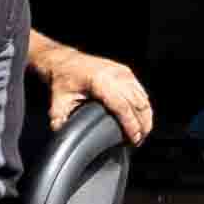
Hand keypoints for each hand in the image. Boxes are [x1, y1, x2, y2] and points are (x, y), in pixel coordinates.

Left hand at [33, 35, 153, 145]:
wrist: (65, 61)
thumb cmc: (63, 79)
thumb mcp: (58, 101)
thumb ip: (59, 119)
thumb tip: (62, 134)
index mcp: (100, 81)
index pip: (122, 106)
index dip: (131, 125)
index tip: (134, 139)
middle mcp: (115, 74)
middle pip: (138, 103)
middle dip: (142, 125)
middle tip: (138, 142)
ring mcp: (122, 72)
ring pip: (143, 98)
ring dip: (145, 117)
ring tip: (141, 134)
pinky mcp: (126, 72)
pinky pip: (140, 91)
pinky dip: (143, 107)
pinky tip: (140, 119)